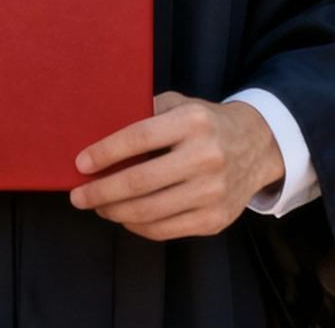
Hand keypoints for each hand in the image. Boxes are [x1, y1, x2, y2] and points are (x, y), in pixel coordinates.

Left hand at [68, 92, 284, 240]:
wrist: (257, 146)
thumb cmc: (205, 123)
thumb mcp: (180, 105)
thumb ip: (146, 114)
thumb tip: (99, 132)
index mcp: (193, 122)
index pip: (138, 138)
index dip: (105, 152)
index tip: (80, 164)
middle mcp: (206, 157)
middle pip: (140, 181)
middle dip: (101, 191)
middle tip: (78, 195)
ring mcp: (213, 192)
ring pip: (149, 211)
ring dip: (115, 211)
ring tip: (98, 206)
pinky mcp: (216, 220)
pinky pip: (165, 230)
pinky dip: (137, 226)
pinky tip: (124, 216)